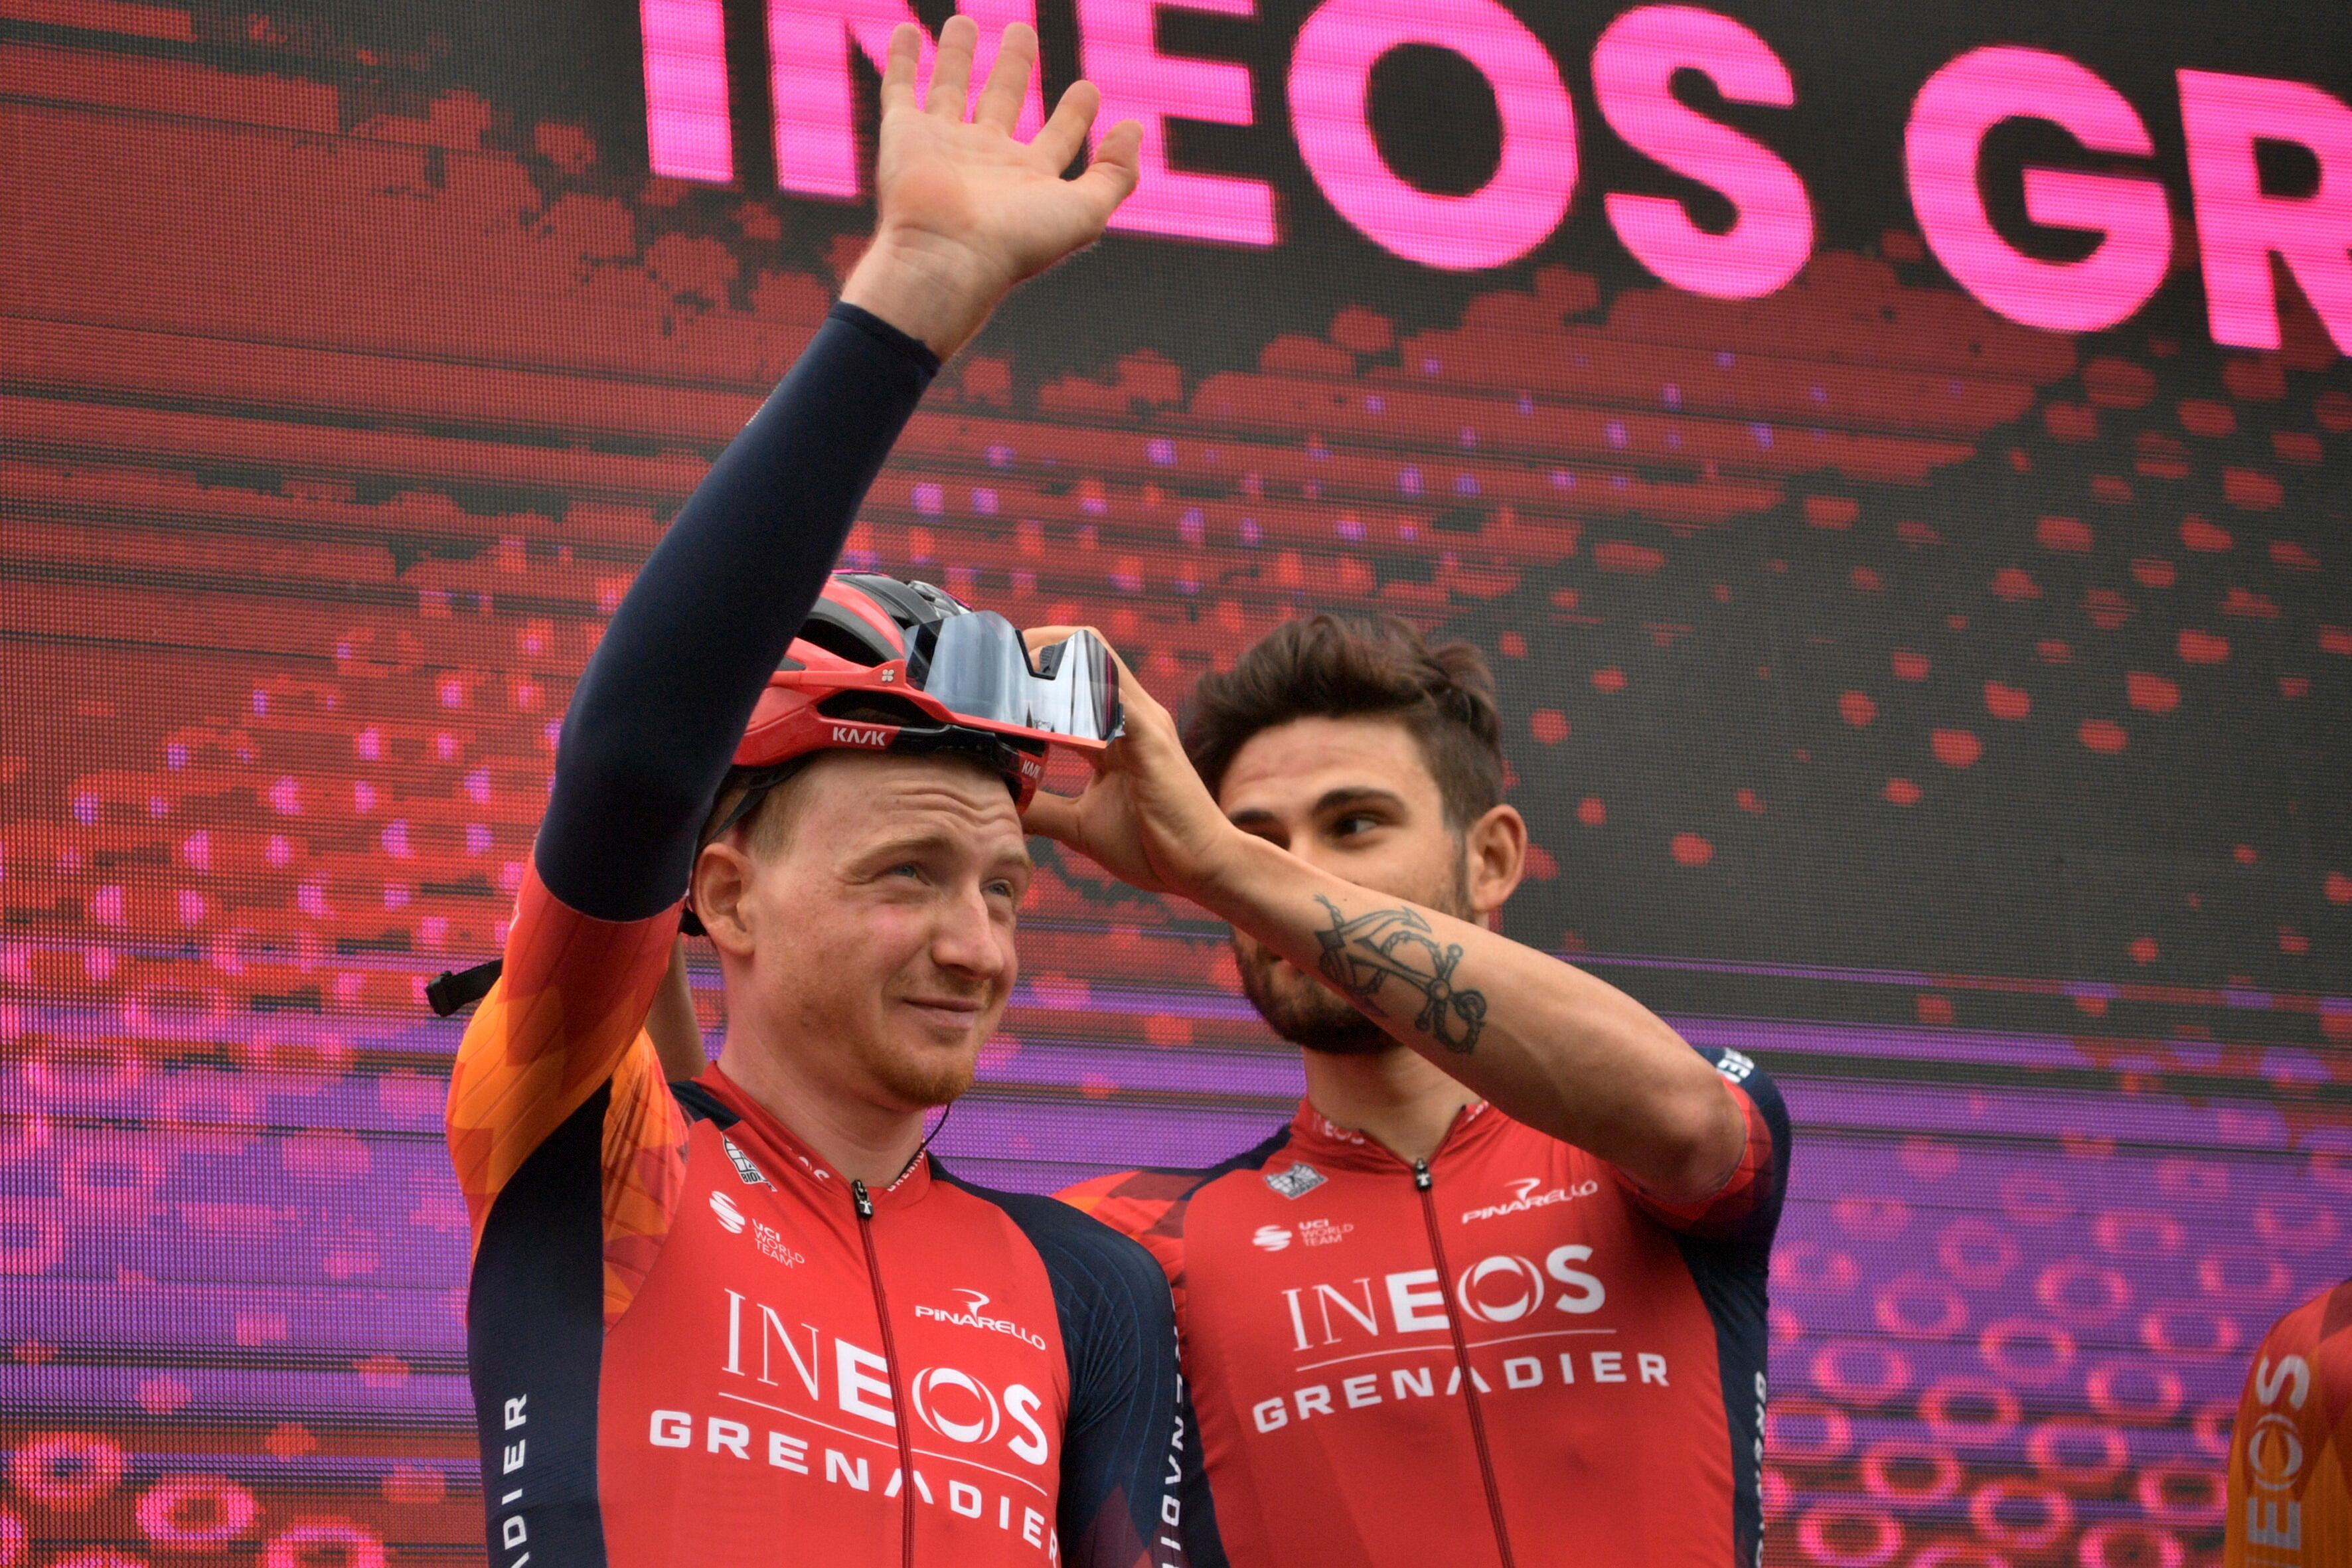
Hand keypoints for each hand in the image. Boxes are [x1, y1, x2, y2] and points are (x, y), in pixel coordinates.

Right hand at [841, 19, 1140, 359]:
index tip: (1088, 88)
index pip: (1058, 137)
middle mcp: (985, 159)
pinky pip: (901, 89)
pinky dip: (903, 60)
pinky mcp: (904, 135)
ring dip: (957, 56)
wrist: (948, 257)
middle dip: (1013, 66)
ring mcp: (942, 145)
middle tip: (1022, 32)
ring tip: (965, 22)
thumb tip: (1133, 129)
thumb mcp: (1085, 211)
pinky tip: (908, 31)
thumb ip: (1115, 173)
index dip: (1076, 113)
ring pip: (950, 88)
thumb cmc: (1017, 241)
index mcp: (1028, 178)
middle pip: (1001, 100)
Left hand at [1018, 630, 1241, 899]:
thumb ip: (1044, 808)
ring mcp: (1144, 721)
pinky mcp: (1151, 740)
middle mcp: (1132, 713)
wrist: (1204, 869)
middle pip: (1082, 648)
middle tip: (990, 665)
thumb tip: (1002, 803)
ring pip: (1094, 659)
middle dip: (1035, 644)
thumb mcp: (1082, 826)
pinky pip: (1109, 699)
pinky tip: (1035, 708)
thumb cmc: (1153, 848)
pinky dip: (1070, 695)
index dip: (1033, 664)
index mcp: (1117, 728)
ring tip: (1003, 675)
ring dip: (1047, 658)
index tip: (991, 677)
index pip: (1073, 673)